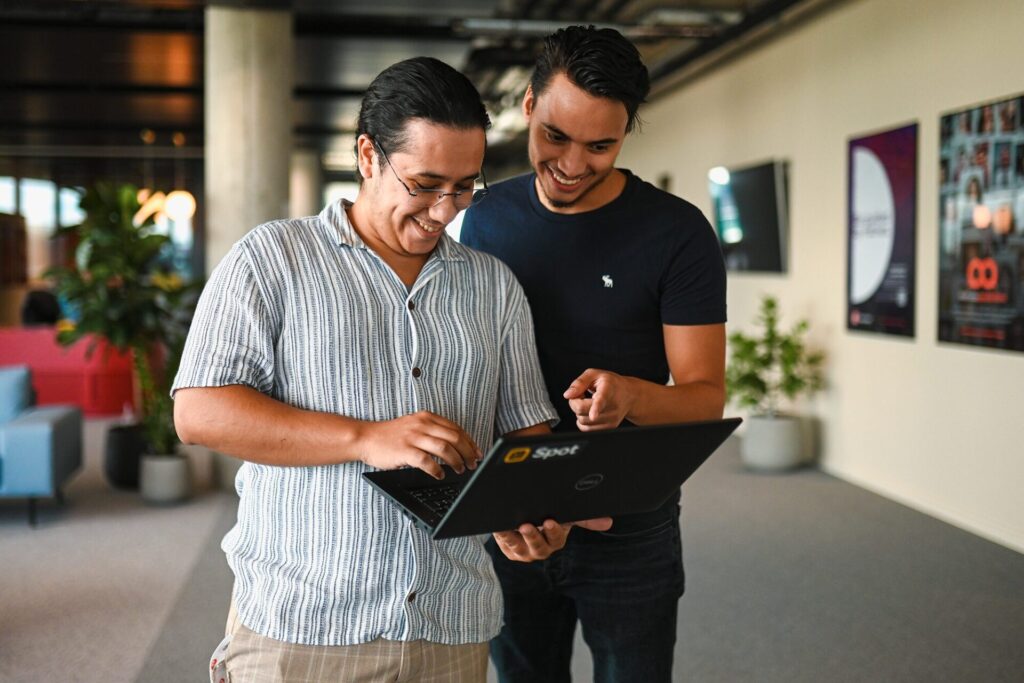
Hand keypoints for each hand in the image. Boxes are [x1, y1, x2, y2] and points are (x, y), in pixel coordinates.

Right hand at [357, 411, 481, 478]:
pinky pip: (426, 461)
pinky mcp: (404, 450)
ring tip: (460, 470)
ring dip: (456, 461)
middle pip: (454, 438)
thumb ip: (433, 432)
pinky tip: (440, 475)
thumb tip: (456, 447)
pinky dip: (436, 469)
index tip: (478, 453)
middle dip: (468, 452)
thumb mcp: (414, 426)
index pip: (456, 429)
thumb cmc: (391, 436)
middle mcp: (422, 424)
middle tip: (473, 464)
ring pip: (444, 448)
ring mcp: (413, 437)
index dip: (470, 442)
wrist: (366, 438)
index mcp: (427, 417)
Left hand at [492, 517, 612, 561]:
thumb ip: (585, 519)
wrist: (525, 519)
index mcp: (555, 540)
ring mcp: (523, 551)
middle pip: (538, 546)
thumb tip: (609, 522)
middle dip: (534, 537)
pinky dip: (502, 535)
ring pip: (520, 547)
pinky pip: (504, 543)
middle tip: (527, 525)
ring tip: (513, 526)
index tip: (550, 521)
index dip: (553, 531)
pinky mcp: (508, 549)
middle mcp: (540, 549)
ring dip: (516, 537)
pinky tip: (499, 526)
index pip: (556, 538)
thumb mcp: (565, 516)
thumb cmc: (548, 516)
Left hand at [563, 368, 633, 430]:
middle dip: (575, 402)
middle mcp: (612, 406)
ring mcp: (611, 419)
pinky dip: (583, 420)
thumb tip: (568, 395)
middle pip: (581, 410)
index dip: (596, 408)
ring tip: (588, 402)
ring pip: (582, 421)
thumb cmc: (610, 383)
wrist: (628, 395)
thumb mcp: (594, 374)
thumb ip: (579, 382)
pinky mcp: (609, 427)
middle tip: (582, 395)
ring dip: (579, 412)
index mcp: (608, 389)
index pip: (601, 400)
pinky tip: (589, 412)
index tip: (593, 415)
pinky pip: (586, 429)